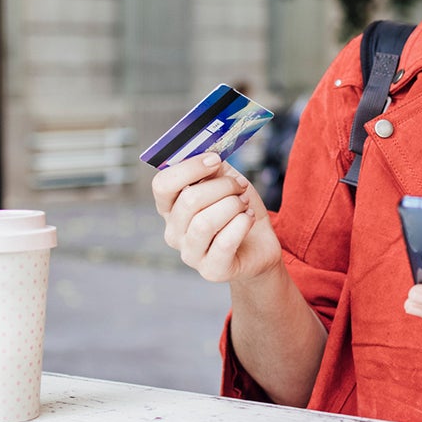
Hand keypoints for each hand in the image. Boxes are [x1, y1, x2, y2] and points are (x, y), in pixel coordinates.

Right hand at [151, 154, 281, 282]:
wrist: (259, 245)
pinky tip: (248, 219)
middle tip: (240, 186)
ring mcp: (190, 254)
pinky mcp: (211, 270)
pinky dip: (241, 224)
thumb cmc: (237, 211)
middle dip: (222, 187)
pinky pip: (224, 242)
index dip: (189, 168)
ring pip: (205, 222)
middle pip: (189, 200)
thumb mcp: (226, 182)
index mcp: (170, 207)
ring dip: (232, 206)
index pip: (162, 184)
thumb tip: (208, 151)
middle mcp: (174, 232)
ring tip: (244, 204)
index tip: (215, 159)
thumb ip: (213, 167)